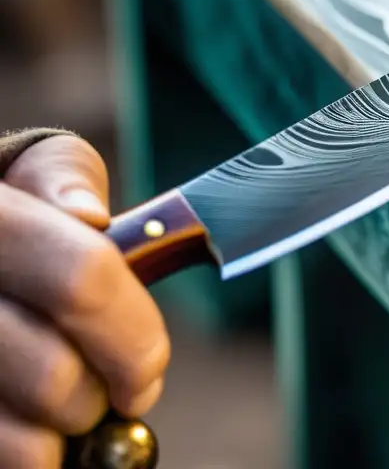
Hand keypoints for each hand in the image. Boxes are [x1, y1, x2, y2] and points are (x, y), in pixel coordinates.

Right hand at [0, 136, 168, 466]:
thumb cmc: (17, 206)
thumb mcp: (37, 169)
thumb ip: (66, 180)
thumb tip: (88, 216)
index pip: (83, 281)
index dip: (133, 334)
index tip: (151, 365)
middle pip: (55, 374)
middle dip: (106, 389)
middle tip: (121, 387)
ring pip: (23, 430)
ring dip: (67, 425)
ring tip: (70, 397)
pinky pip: (1, 453)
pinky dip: (31, 453)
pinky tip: (35, 423)